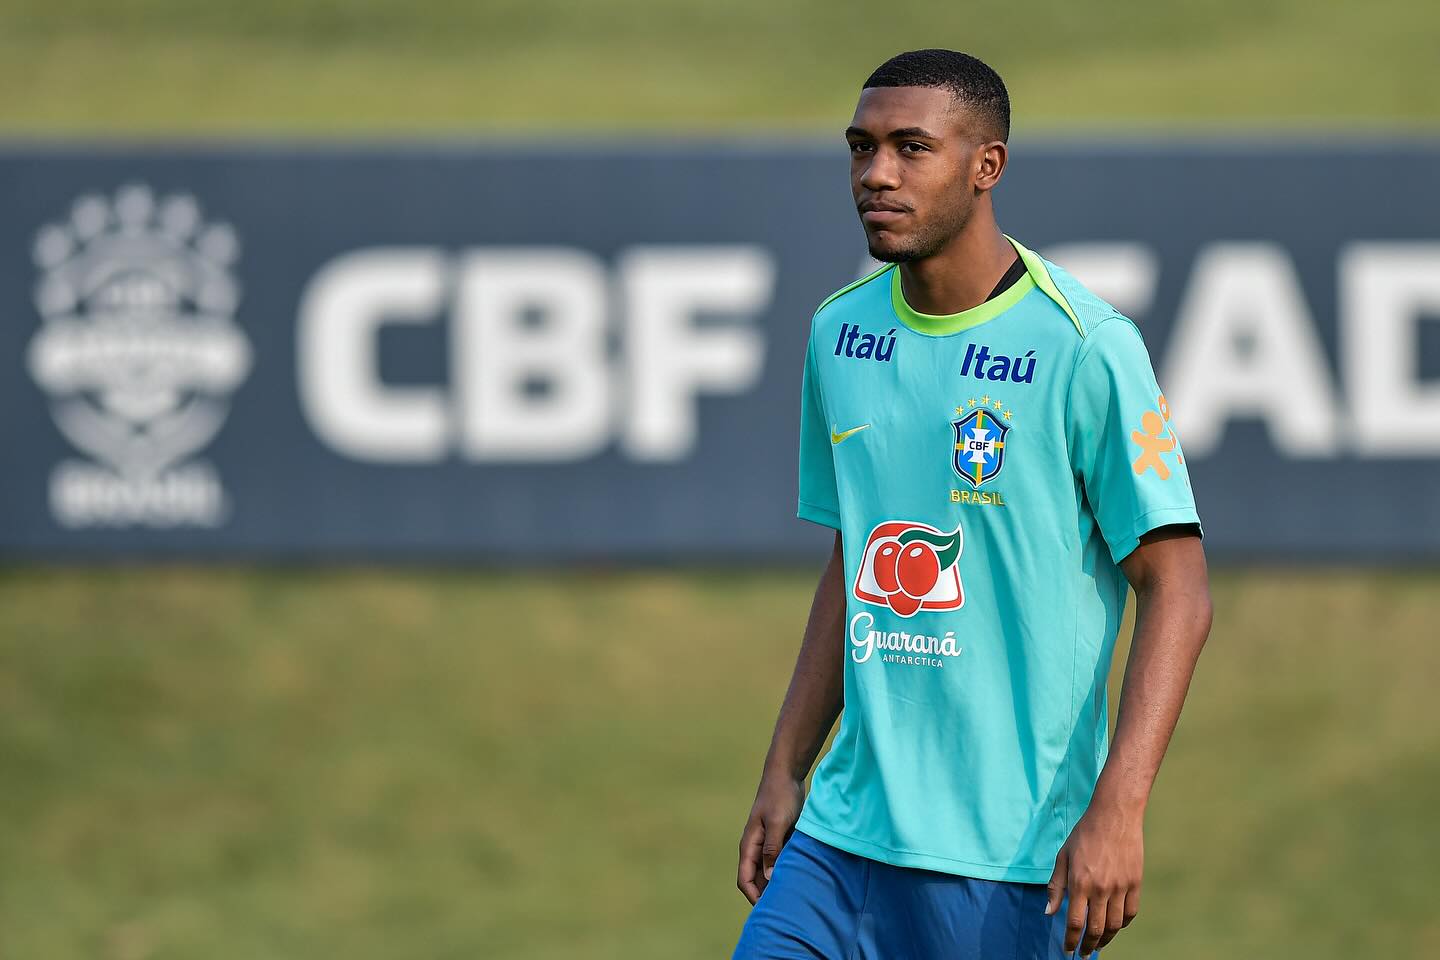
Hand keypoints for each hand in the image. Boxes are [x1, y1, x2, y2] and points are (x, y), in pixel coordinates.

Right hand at [736, 772, 804, 903]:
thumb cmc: (780, 796)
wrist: (786, 774)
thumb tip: (768, 877)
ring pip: (768, 871)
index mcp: (749, 845)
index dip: (754, 897)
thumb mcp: (778, 822)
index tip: (769, 910)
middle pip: (756, 879)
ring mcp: (767, 843)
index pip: (744, 879)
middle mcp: (756, 847)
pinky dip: (786, 870)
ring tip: (794, 896)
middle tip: (785, 908)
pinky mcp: (779, 838)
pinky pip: (779, 861)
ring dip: (777, 883)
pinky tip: (800, 877)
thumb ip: (772, 849)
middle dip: (766, 894)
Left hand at [1045, 799, 1143, 955]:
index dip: (1070, 940)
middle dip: (1088, 946)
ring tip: (1098, 945)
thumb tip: (1049, 912)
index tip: (1067, 950)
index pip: (1074, 922)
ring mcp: (1120, 887)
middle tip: (1083, 953)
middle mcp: (1100, 888)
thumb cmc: (1084, 834)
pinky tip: (1115, 926)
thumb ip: (1055, 886)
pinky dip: (1122, 924)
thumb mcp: (1063, 857)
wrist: (1114, 815)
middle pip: (1096, 929)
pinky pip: (1130, 913)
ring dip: (1106, 940)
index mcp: (1079, 882)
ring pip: (1114, 925)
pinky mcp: (1135, 883)